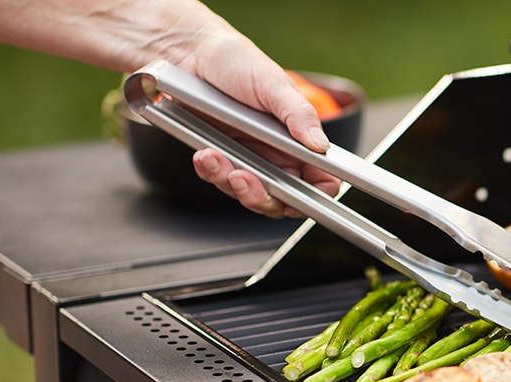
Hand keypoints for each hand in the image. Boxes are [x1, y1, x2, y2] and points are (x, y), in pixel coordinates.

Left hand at [185, 32, 340, 217]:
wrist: (190, 53)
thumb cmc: (237, 61)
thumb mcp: (272, 83)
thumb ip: (299, 114)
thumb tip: (320, 145)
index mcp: (299, 139)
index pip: (319, 180)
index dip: (316, 194)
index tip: (302, 193)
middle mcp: (276, 154)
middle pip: (282, 199)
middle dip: (262, 196)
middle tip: (245, 179)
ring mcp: (248, 159)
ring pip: (248, 194)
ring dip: (231, 183)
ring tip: (215, 157)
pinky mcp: (220, 159)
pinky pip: (218, 179)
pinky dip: (210, 171)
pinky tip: (204, 153)